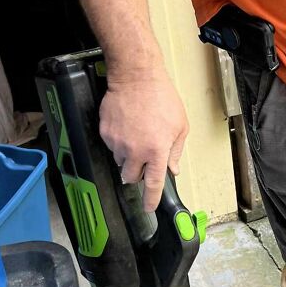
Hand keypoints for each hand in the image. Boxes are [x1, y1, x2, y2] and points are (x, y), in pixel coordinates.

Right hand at [99, 68, 188, 210]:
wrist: (136, 78)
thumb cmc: (162, 98)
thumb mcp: (180, 126)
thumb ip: (175, 151)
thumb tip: (172, 169)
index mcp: (157, 151)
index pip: (152, 184)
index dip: (150, 199)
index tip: (148, 208)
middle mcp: (136, 150)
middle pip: (130, 176)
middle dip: (136, 173)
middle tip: (143, 157)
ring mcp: (118, 142)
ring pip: (120, 161)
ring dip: (128, 155)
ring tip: (136, 134)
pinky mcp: (105, 133)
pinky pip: (111, 145)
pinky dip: (118, 141)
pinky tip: (127, 126)